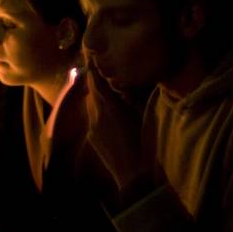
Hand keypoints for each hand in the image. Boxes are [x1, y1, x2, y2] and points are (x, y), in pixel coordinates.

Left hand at [85, 61, 145, 189]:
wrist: (133, 174)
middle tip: (97, 68)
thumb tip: (121, 87)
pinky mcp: (92, 137)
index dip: (93, 69)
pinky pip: (92, 118)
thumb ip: (128, 99)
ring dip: (95, 95)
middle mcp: (96, 114)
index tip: (91, 57)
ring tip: (103, 89)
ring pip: (90, 104)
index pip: (96, 83)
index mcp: (109, 107)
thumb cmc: (143, 143)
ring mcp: (92, 127)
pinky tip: (106, 112)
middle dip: (93, 80)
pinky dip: (96, 110)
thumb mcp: (139, 116)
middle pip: (91, 92)